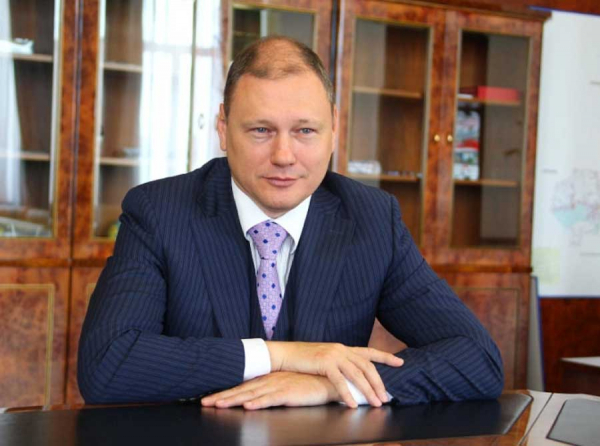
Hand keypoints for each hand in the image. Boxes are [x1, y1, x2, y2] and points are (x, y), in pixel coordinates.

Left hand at [200, 372, 338, 409]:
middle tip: (204, 403)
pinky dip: (259, 402)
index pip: (241, 387)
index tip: (208, 399)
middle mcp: (269, 381)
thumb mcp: (284, 386)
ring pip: (251, 395)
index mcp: (267, 379)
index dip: (224, 393)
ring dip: (234, 400)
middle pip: (241, 391)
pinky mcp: (289, 393)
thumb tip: (253, 399)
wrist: (327, 380)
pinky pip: (271, 399)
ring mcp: (278, 386)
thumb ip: (269, 391)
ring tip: (219, 405)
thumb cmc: (306, 385)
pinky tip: (248, 406)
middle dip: (222, 397)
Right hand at [266, 342, 402, 407]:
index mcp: (343, 348)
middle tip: (387, 397)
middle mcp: (341, 349)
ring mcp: (334, 355)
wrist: (285, 354)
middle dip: (379, 383)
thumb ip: (339, 364)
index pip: (369, 352)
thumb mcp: (325, 359)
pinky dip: (348, 394)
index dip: (386, 357)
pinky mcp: (324, 363)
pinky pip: (340, 381)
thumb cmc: (303, 359)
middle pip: (367, 366)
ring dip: (368, 390)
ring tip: (376, 403)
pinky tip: (353, 404)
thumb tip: (350, 377)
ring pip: (357, 374)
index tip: (400, 362)